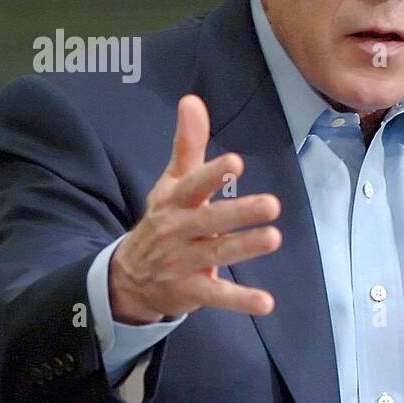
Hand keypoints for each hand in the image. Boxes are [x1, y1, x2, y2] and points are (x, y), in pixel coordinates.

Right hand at [109, 94, 281, 323]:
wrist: (129, 277)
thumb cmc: (164, 221)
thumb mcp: (172, 183)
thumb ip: (188, 145)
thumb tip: (192, 99)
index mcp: (175, 202)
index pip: (193, 186)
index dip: (212, 175)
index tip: (236, 162)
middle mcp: (178, 231)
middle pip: (209, 220)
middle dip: (239, 213)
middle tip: (272, 204)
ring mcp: (183, 262)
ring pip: (217, 254)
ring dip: (245, 247)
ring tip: (274, 238)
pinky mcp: (191, 291)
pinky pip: (218, 296)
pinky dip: (241, 300)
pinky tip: (266, 303)